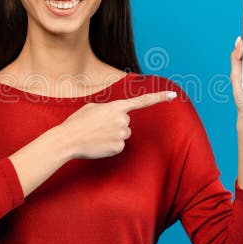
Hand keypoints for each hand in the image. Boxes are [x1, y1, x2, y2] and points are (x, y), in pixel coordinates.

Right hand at [59, 91, 176, 158]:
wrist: (68, 139)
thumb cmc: (77, 122)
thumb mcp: (92, 107)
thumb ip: (108, 109)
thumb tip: (114, 117)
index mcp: (117, 107)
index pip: (142, 101)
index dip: (159, 98)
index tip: (173, 96)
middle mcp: (123, 120)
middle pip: (126, 123)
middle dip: (115, 125)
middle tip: (98, 127)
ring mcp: (122, 135)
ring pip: (123, 135)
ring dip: (112, 135)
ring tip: (96, 135)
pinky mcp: (119, 148)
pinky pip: (119, 146)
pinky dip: (110, 146)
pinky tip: (99, 144)